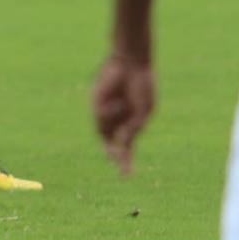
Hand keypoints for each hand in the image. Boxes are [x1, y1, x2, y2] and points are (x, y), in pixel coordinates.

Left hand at [91, 53, 155, 175]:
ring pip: (104, 131)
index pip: (125, 146)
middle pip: (110, 144)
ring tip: (123, 103)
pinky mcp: (95, 104)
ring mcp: (105, 112)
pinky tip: (117, 101)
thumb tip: (121, 145)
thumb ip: (133, 129)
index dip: (125, 161)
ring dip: (115, 123)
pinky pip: (100, 117)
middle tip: (120, 166)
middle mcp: (115, 120)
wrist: (132, 64)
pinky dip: (110, 113)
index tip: (125, 176)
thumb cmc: (142, 86)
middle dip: (115, 156)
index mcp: (129, 123)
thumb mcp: (143, 112)